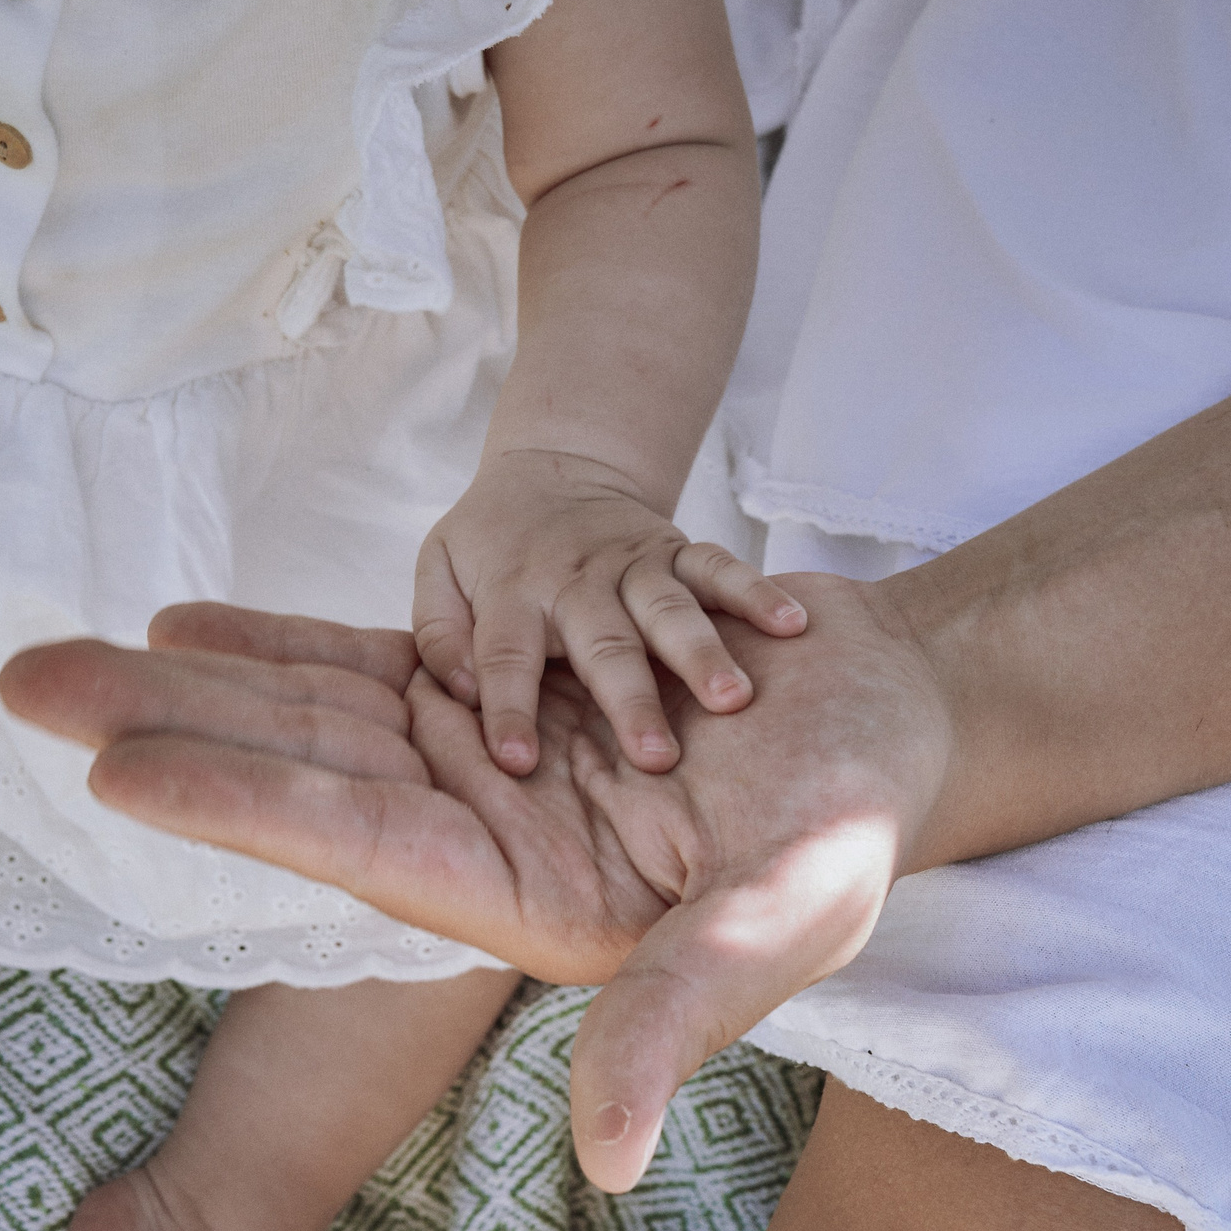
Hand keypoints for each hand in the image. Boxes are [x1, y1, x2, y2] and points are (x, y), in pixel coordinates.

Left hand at [0, 575, 950, 1191]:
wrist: (885, 715)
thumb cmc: (850, 823)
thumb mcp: (785, 916)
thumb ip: (681, 1013)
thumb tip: (603, 1156)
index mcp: (525, 903)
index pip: (358, 846)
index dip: (241, 803)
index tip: (115, 768)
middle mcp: (475, 839)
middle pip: (296, 774)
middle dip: (161, 729)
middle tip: (20, 683)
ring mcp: (477, 764)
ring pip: (311, 713)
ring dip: (190, 681)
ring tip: (62, 651)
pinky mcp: (494, 697)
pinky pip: (365, 666)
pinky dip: (279, 645)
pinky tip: (185, 625)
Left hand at [413, 450, 806, 776]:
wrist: (552, 468)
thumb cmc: (490, 543)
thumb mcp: (438, 571)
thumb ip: (438, 631)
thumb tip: (457, 690)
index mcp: (513, 591)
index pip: (504, 655)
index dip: (507, 707)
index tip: (517, 763)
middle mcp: (578, 580)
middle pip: (604, 643)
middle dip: (630, 701)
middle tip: (657, 760)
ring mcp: (635, 563)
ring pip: (670, 609)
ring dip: (703, 653)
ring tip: (734, 701)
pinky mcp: (677, 550)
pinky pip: (720, 568)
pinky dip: (758, 591)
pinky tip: (792, 625)